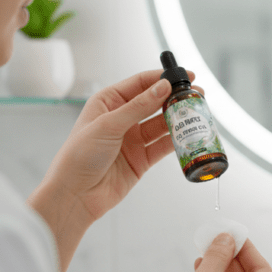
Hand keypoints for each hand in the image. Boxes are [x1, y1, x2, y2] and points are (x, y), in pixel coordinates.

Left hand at [29, 69, 190, 271]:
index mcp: (108, 102)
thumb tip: (163, 87)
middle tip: (197, 95)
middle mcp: (121, 119)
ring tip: (197, 114)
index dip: (163, 78)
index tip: (185, 75)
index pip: (140, 84)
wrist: (74, 195)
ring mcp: (132, 139)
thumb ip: (139, 106)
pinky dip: (176, 141)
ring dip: (178, 119)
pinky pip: (162, 146)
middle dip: (175, 98)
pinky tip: (188, 135)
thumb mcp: (108, 125)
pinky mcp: (141, 159)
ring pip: (161, 124)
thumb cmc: (79, 156)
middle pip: (154, 103)